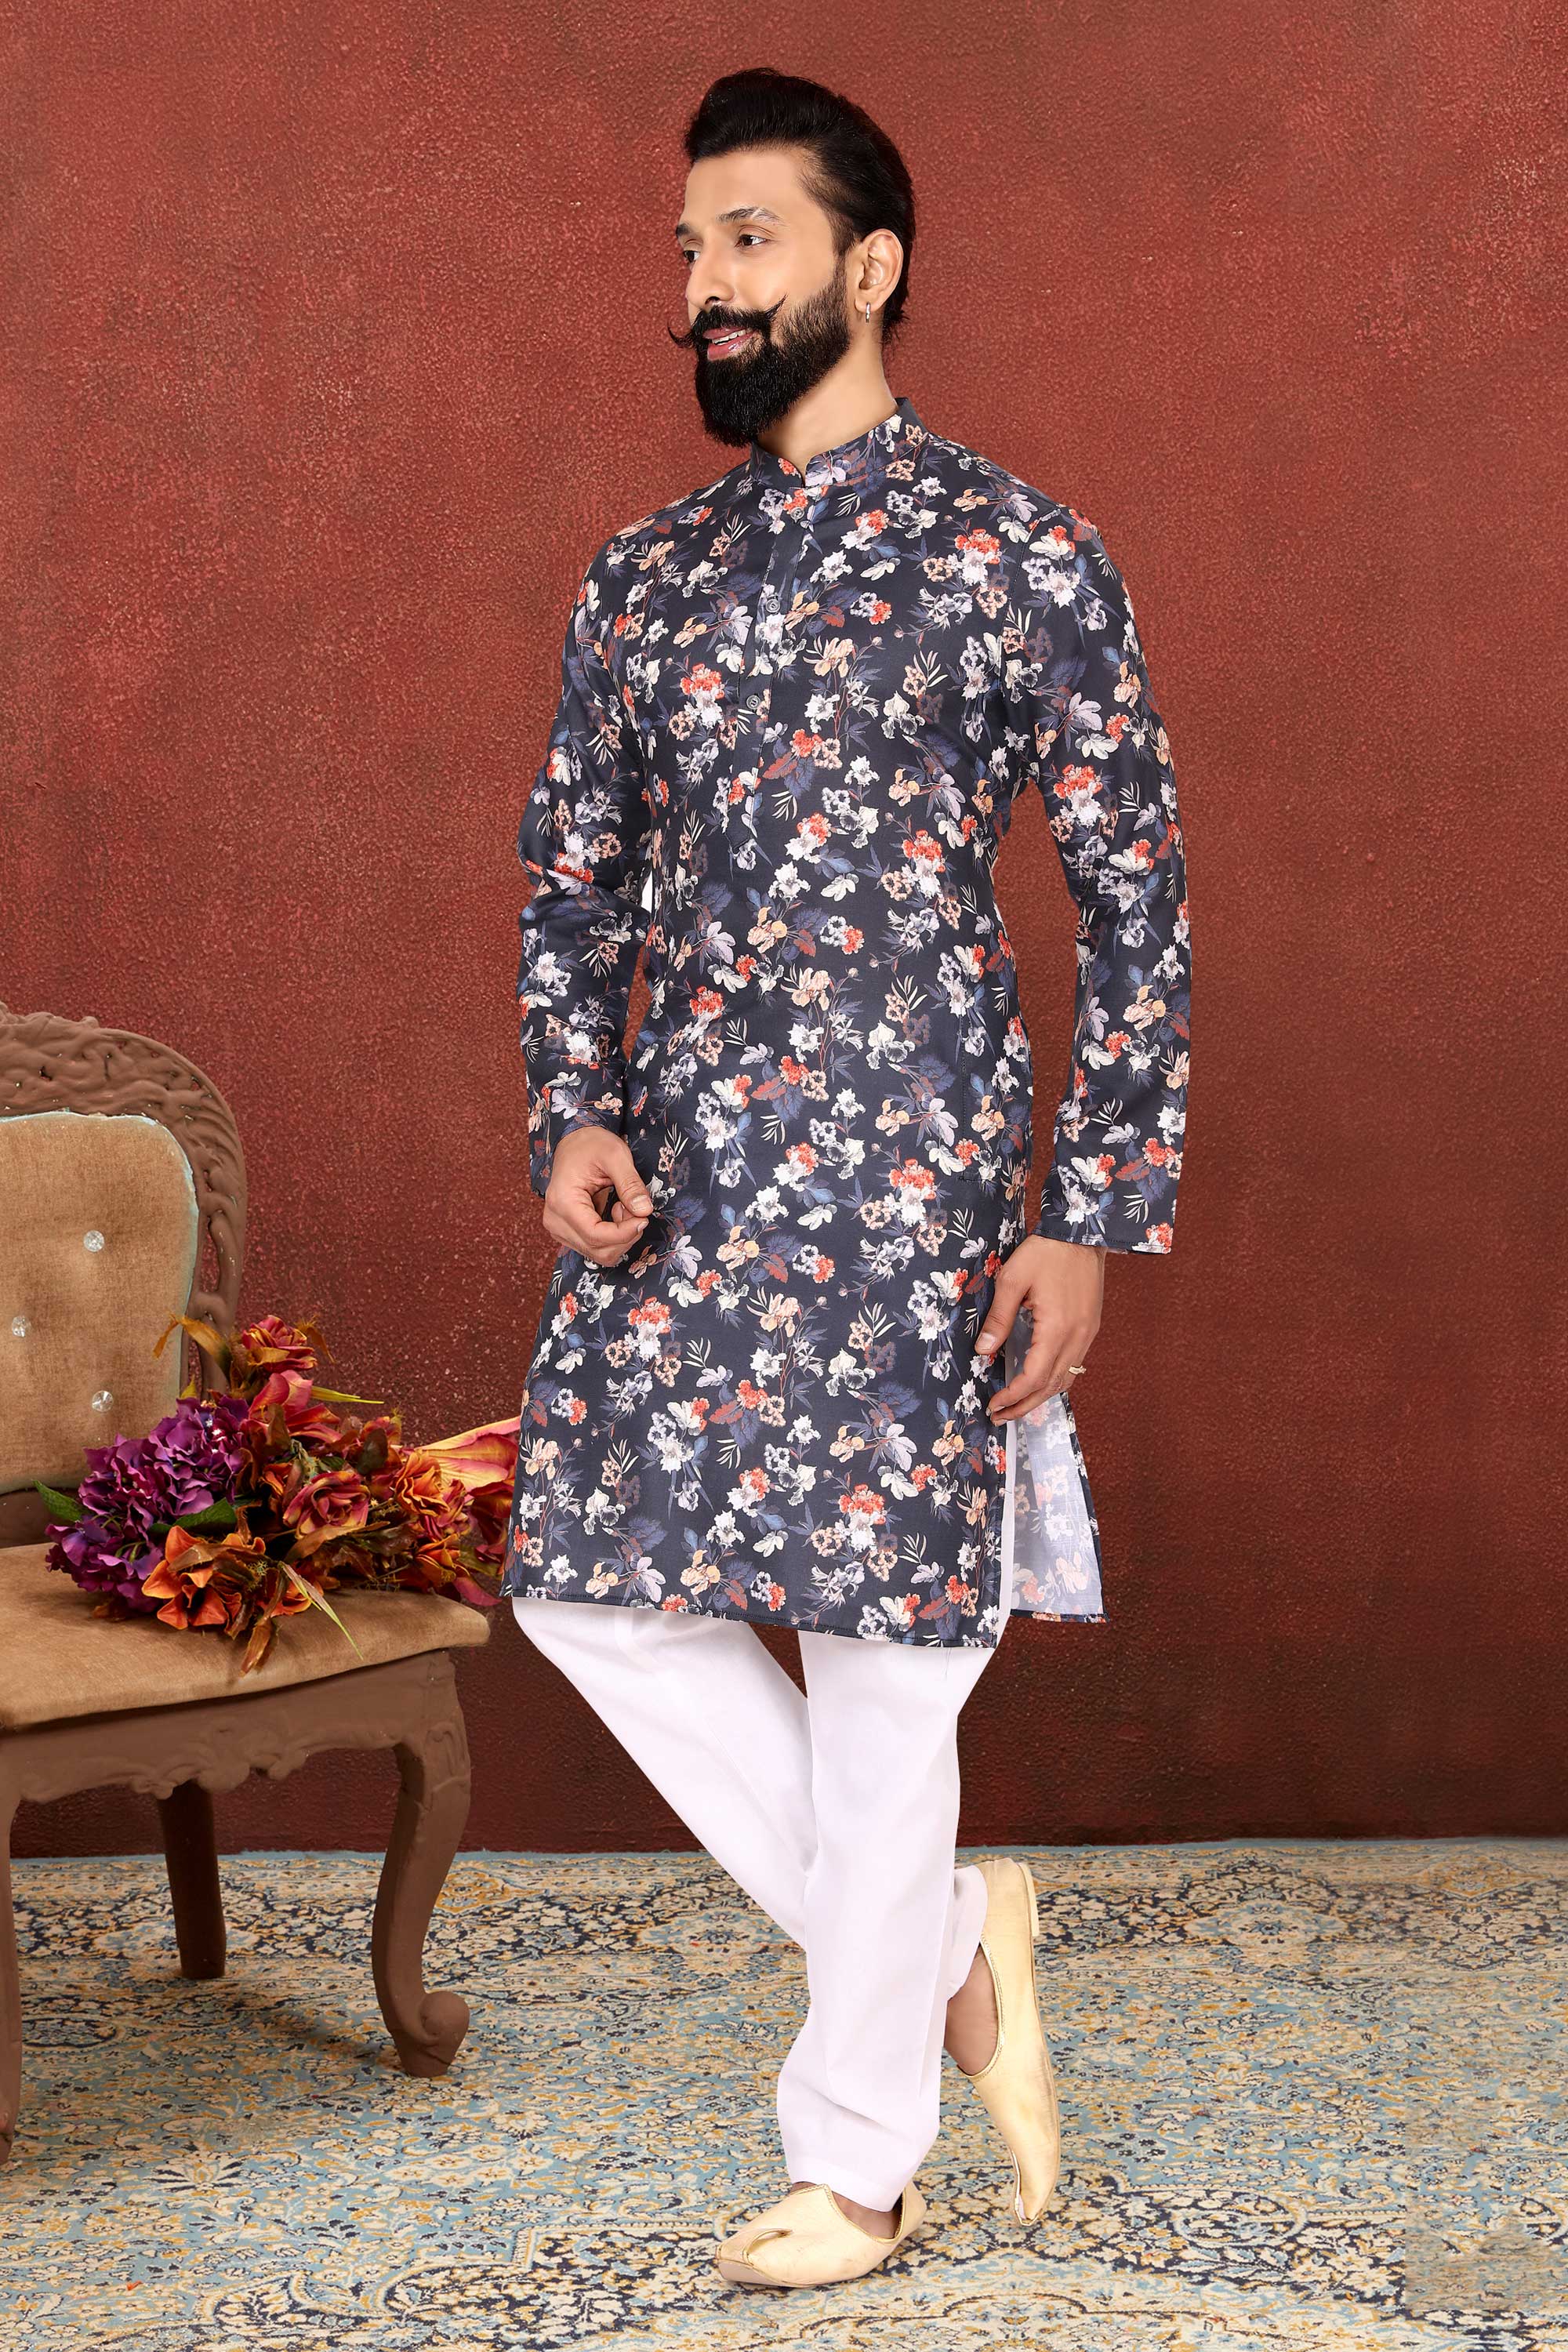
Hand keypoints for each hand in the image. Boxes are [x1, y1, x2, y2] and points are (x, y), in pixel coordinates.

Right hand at [543, 1127, 654, 1265]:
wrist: (575, 1141)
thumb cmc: (591, 1144)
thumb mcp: (616, 1156)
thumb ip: (630, 1184)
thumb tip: (644, 1211)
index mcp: (562, 1202)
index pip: (595, 1236)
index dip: (624, 1234)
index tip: (644, 1219)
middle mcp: (555, 1220)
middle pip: (597, 1249)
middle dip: (624, 1235)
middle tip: (634, 1208)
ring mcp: (559, 1228)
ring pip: (597, 1253)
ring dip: (619, 1237)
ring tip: (623, 1207)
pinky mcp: (567, 1231)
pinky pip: (595, 1247)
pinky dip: (612, 1237)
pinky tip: (614, 1213)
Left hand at [972, 1234, 1103, 1419]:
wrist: (1082, 1234)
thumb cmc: (1046, 1252)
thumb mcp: (1012, 1279)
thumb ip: (998, 1317)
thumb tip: (983, 1351)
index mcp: (1056, 1328)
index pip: (1034, 1377)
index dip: (1013, 1396)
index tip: (993, 1405)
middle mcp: (1076, 1338)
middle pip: (1052, 1386)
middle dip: (1025, 1406)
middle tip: (1000, 1416)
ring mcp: (1087, 1334)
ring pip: (1066, 1379)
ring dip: (1041, 1397)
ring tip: (1017, 1406)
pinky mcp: (1090, 1328)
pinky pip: (1074, 1365)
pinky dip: (1055, 1380)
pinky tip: (1039, 1381)